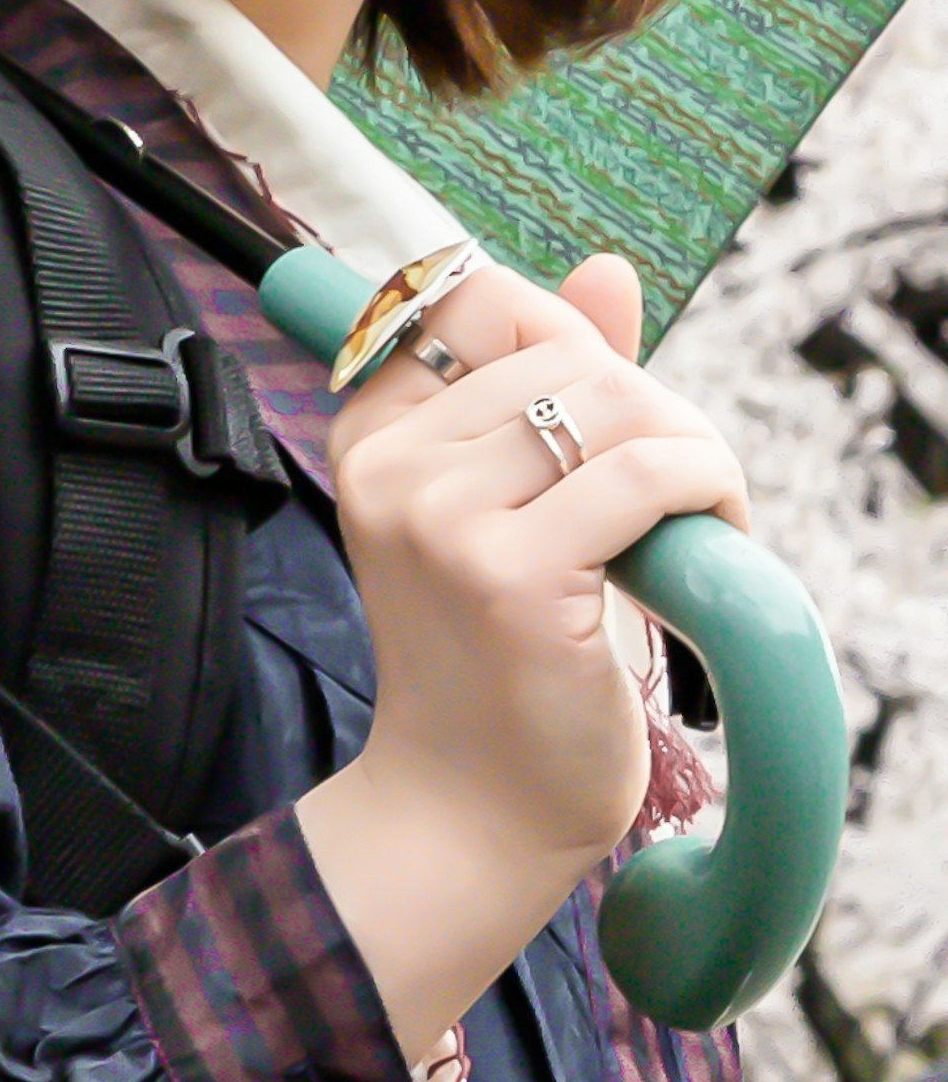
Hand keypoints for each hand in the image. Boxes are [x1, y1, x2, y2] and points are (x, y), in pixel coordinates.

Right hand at [294, 249, 751, 1077]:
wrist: (469, 811)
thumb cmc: (493, 664)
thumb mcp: (502, 509)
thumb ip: (547, 383)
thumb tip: (608, 269)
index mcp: (370, 434)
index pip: (476, 297)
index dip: (569, 335)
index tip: (612, 415)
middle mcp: (391, 464)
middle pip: (564, 352)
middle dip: (652, 404)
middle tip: (683, 485)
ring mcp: (442, 518)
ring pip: (612, 404)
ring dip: (691, 449)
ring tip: (702, 516)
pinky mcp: (512, 575)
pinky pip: (645, 477)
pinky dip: (706, 491)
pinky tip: (711, 540)